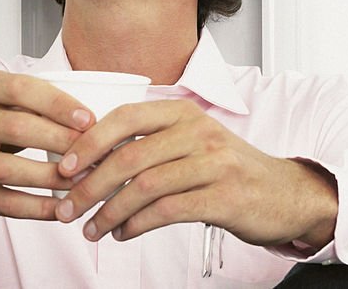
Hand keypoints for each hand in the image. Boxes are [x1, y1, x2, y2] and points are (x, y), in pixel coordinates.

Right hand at [0, 71, 93, 226]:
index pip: (21, 89)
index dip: (58, 104)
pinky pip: (2, 203)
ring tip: (83, 182)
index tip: (90, 120)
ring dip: (51, 178)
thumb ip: (39, 104)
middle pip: (17, 129)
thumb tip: (95, 121)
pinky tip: (60, 208)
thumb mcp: (3, 103)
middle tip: (95, 154)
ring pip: (8, 170)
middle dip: (61, 142)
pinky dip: (35, 208)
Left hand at [53, 99, 337, 247]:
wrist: (284, 193)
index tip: (63, 166)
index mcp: (185, 113)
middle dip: (90, 186)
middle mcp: (199, 132)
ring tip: (92, 228)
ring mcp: (214, 163)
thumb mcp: (193, 143)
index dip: (90, 141)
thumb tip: (90, 161)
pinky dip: (137, 225)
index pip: (126, 117)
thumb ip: (151, 145)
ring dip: (109, 212)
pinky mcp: (223, 196)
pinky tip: (123, 233)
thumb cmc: (229, 170)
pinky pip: (167, 211)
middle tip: (67, 208)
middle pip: (130, 156)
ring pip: (145, 187)